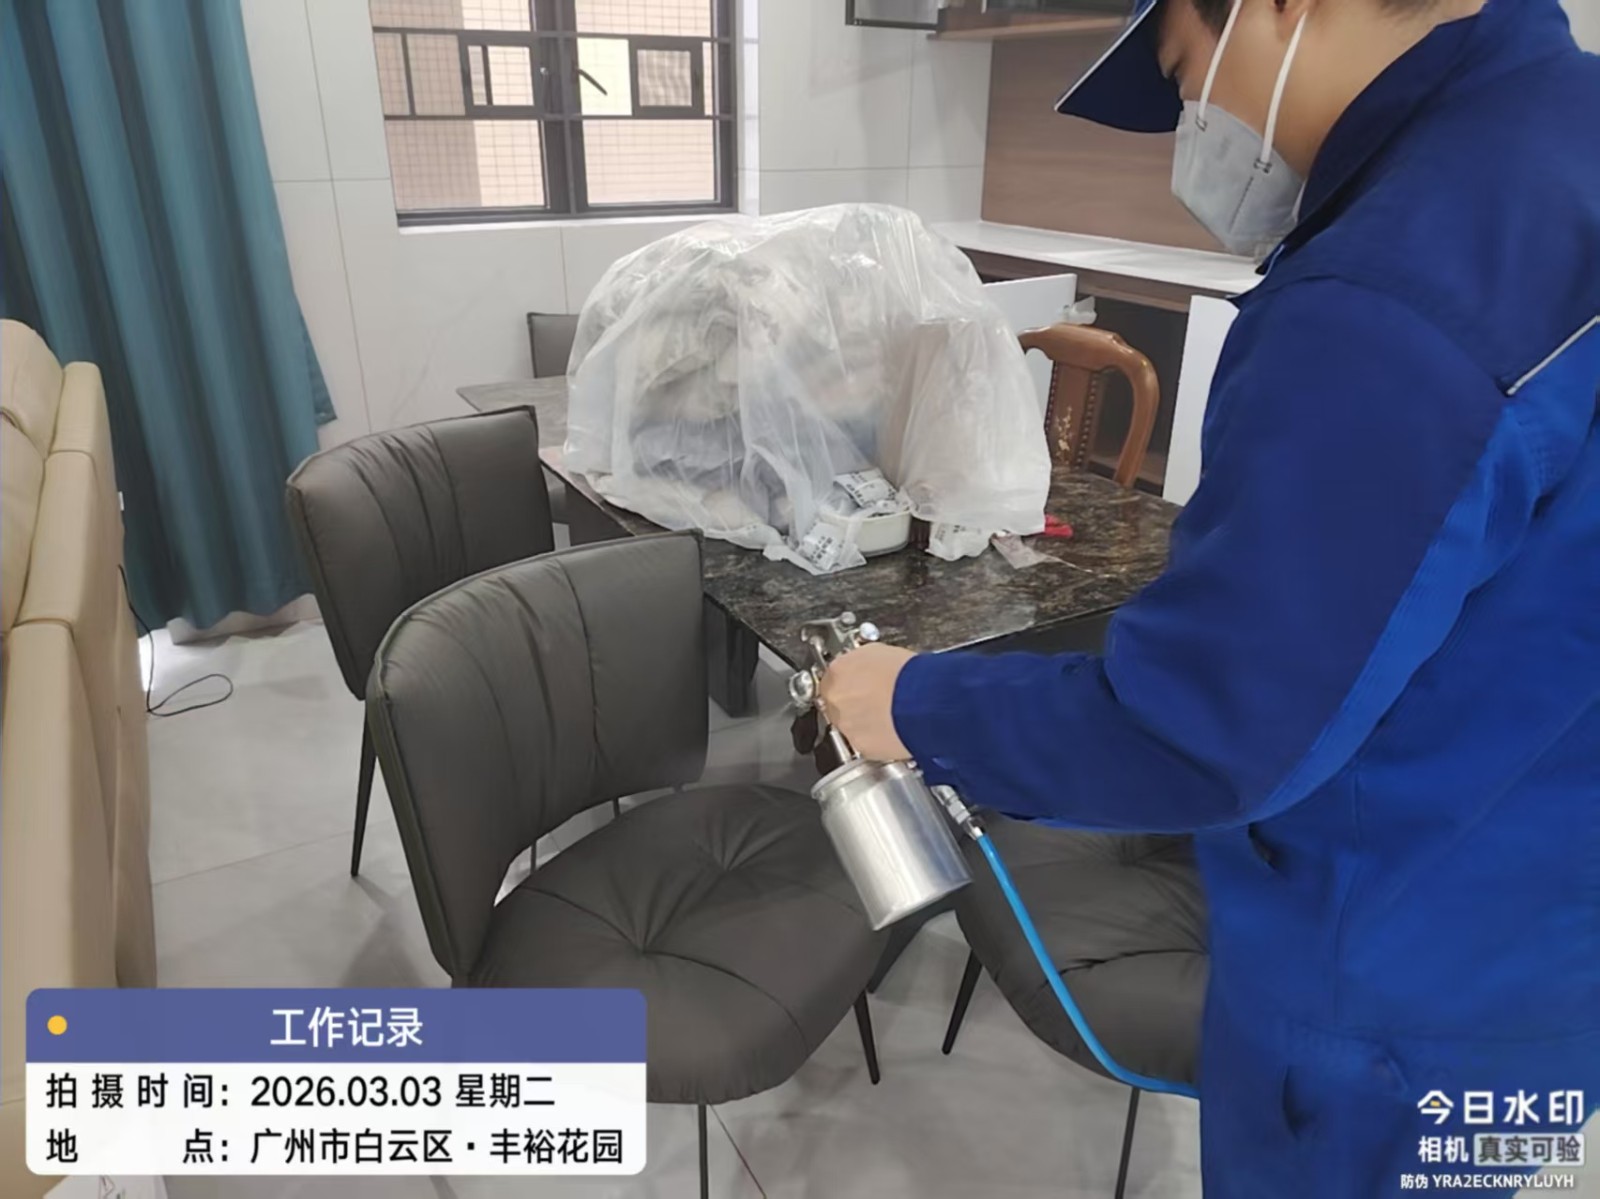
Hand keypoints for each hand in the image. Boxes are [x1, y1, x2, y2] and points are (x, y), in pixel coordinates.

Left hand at [818, 642, 916, 761]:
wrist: (926, 702)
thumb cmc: (910, 676)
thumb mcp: (882, 652)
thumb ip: (863, 663)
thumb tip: (867, 667)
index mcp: (839, 671)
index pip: (831, 678)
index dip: (848, 683)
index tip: (858, 685)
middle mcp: (837, 699)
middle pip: (836, 703)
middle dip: (853, 703)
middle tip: (875, 701)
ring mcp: (846, 724)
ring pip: (849, 725)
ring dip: (864, 722)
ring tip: (888, 716)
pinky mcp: (861, 746)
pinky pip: (864, 743)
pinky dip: (876, 739)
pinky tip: (893, 729)